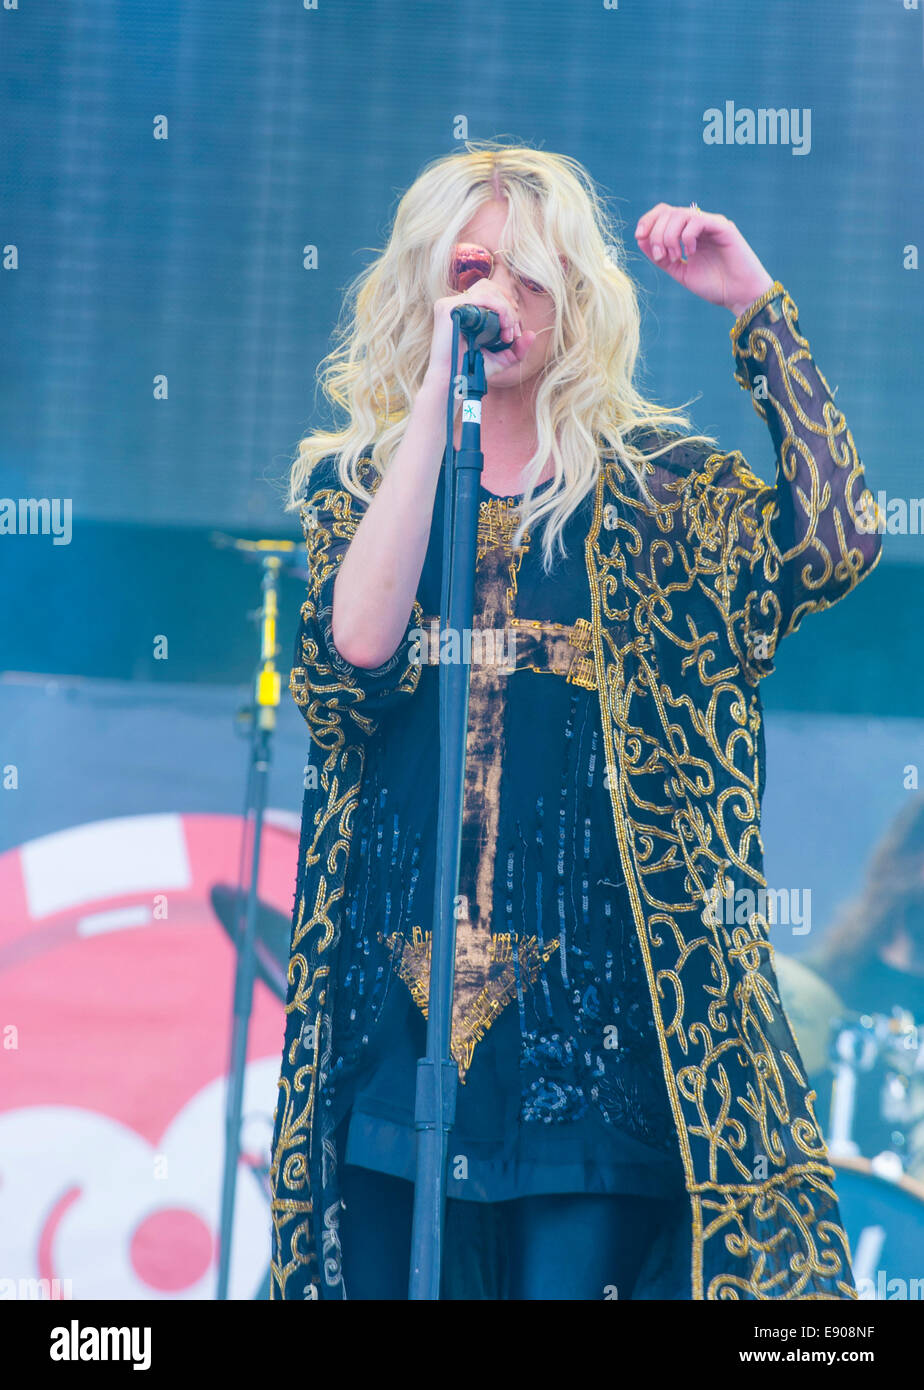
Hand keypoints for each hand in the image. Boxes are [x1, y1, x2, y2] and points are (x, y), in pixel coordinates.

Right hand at [423, 282, 536, 390]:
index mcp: (466, 311)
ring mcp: (451, 305)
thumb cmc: (474, 372)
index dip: (508, 306)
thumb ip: (518, 348)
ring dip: (506, 309)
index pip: (490, 292)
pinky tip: (504, 326)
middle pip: (490, 288)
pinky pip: (481, 296)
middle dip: (509, 308)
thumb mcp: (502, 359)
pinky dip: (499, 308)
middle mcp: (458, 305)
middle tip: (513, 333)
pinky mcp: (447, 308)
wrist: (455, 383)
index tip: (514, 333)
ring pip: (488, 290)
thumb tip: (532, 334)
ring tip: (508, 332)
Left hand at [634, 203, 773, 317]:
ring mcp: (711, 224)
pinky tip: (691, 253)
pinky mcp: (723, 227)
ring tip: (674, 256)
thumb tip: (640, 240)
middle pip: (669, 212)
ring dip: (669, 236)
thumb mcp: (679, 271)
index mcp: (688, 233)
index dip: (648, 221)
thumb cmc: (714, 285)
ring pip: (681, 214)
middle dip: (656, 233)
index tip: (639, 237)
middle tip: (661, 256)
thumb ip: (660, 257)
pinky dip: (687, 237)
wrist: (739, 296)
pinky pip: (697, 221)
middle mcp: (699, 225)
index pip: (664, 214)